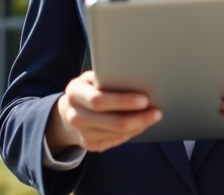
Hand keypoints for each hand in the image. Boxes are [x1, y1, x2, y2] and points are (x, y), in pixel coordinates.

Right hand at [45, 70, 161, 154]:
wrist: (67, 113)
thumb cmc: (86, 90)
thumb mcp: (90, 78)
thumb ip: (106, 78)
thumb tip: (135, 77)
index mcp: (74, 93)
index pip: (99, 100)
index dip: (123, 101)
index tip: (144, 99)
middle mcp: (75, 115)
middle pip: (112, 122)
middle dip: (138, 118)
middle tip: (156, 112)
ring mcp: (81, 133)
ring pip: (117, 134)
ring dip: (139, 126)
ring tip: (153, 117)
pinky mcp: (89, 145)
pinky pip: (116, 141)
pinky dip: (132, 132)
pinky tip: (141, 124)